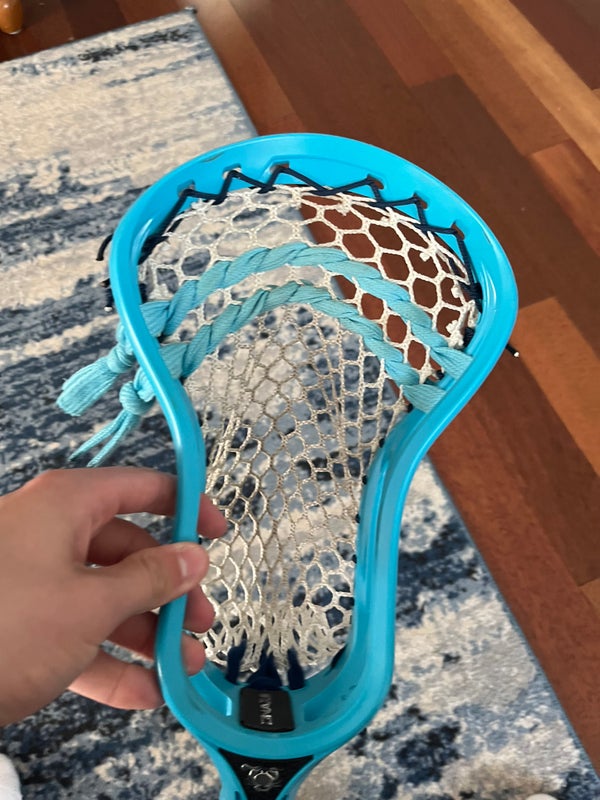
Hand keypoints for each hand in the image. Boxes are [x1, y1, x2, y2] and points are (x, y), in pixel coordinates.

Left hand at [0, 467, 225, 724]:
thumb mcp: (90, 602)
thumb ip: (150, 579)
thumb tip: (192, 558)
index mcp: (66, 506)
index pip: (141, 488)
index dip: (185, 506)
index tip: (217, 529)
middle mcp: (50, 534)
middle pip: (128, 551)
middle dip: (168, 590)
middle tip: (198, 619)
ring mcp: (33, 580)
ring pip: (105, 597)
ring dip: (145, 633)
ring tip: (179, 664)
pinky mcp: (20, 624)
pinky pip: (76, 633)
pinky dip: (109, 661)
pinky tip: (143, 690)